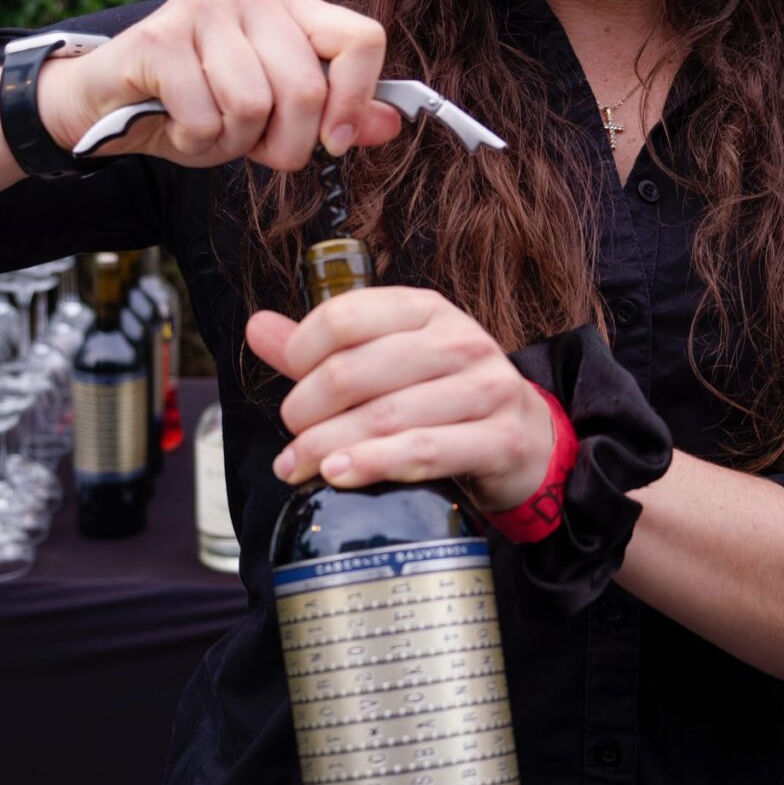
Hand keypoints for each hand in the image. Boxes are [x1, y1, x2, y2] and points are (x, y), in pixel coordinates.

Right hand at [35, 0, 400, 168]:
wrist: (107, 105)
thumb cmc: (195, 105)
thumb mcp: (274, 117)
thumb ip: (333, 116)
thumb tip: (391, 124)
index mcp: (288, 6)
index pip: (361, 39)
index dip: (355, 100)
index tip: (333, 142)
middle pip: (307, 87)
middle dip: (286, 143)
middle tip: (256, 146)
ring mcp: (199, 7)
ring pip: (253, 105)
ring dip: (234, 142)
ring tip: (210, 127)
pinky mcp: (157, 38)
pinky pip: (206, 116)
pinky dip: (195, 140)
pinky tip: (178, 123)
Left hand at [248, 287, 555, 513]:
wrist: (527, 438)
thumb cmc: (445, 395)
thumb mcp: (390, 358)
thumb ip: (324, 347)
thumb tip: (256, 327)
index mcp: (426, 309)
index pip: (346, 316)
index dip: (301, 349)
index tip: (286, 380)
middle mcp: (458, 341)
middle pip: (355, 370)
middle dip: (306, 409)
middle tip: (289, 434)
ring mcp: (485, 389)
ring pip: (385, 416)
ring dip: (327, 445)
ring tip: (295, 466)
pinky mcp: (500, 439)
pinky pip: (425, 451)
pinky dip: (374, 465)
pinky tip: (338, 474)